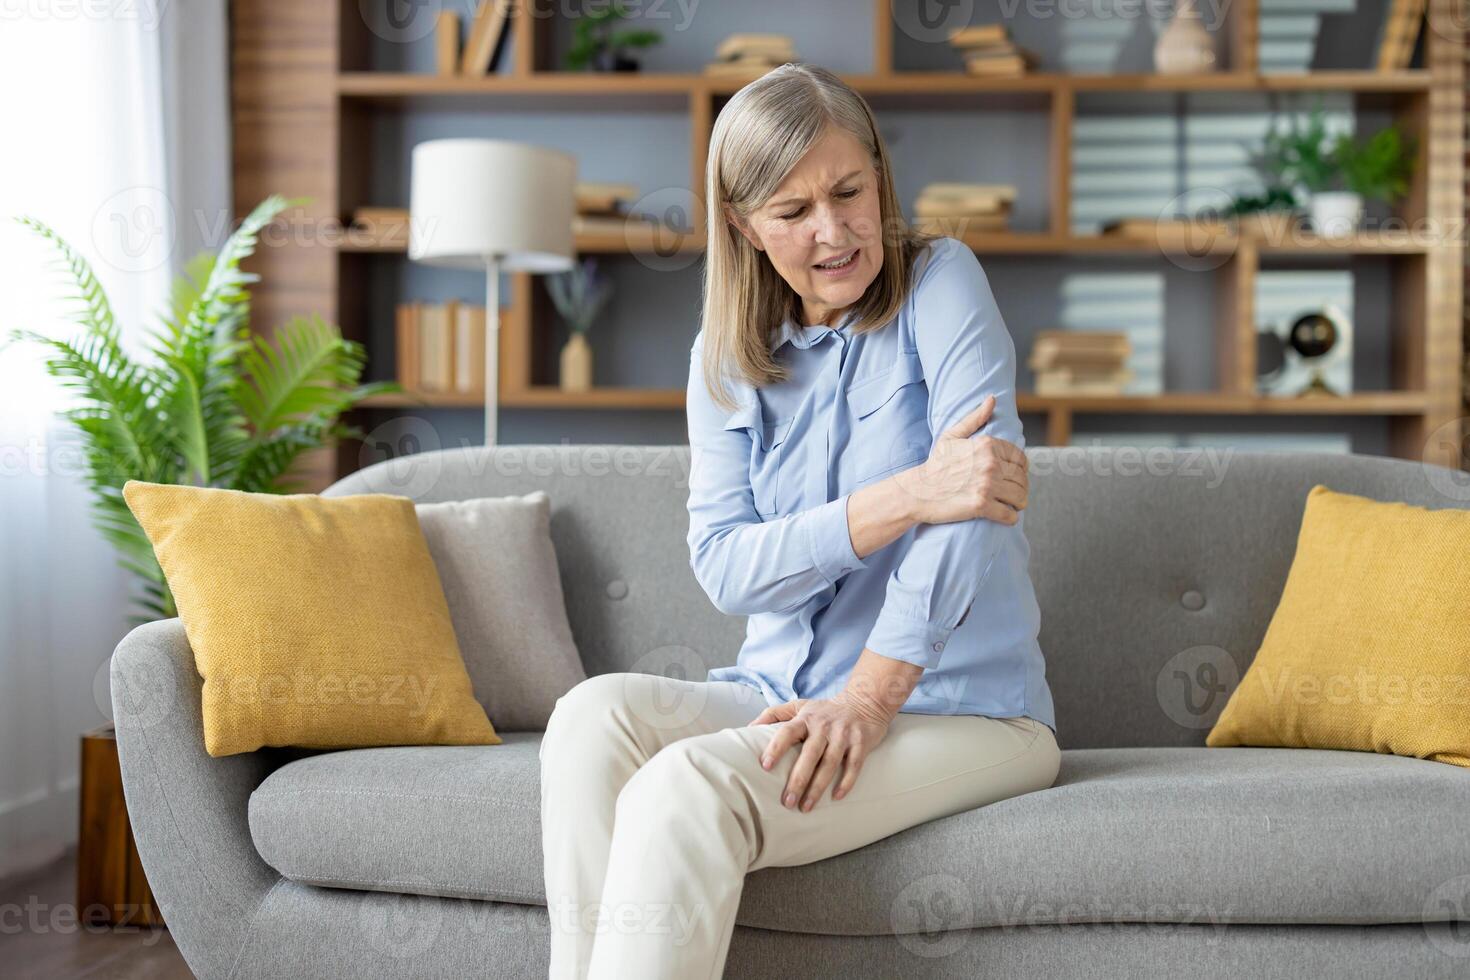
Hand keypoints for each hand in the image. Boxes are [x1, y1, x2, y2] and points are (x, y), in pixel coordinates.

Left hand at [747, 693, 892, 811]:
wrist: (865, 700)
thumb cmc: (826, 709)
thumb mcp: (800, 706)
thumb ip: (775, 713)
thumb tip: (749, 727)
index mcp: (806, 718)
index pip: (788, 732)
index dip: (776, 748)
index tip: (765, 766)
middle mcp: (824, 726)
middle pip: (809, 754)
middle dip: (797, 780)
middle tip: (786, 802)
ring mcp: (843, 734)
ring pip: (829, 764)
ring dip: (817, 788)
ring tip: (805, 807)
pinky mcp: (861, 743)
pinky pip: (854, 765)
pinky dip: (846, 782)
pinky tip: (837, 797)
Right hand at [893, 394, 1027, 525]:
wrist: (918, 491)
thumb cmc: (936, 464)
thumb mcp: (952, 436)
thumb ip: (975, 418)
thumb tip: (992, 399)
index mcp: (987, 445)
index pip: (1021, 459)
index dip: (1020, 469)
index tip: (1013, 477)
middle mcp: (990, 464)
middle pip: (1022, 479)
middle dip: (1020, 487)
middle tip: (1012, 493)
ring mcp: (986, 486)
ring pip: (1020, 497)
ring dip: (1018, 503)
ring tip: (1011, 504)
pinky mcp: (981, 506)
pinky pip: (1010, 515)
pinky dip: (1010, 517)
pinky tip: (1005, 515)